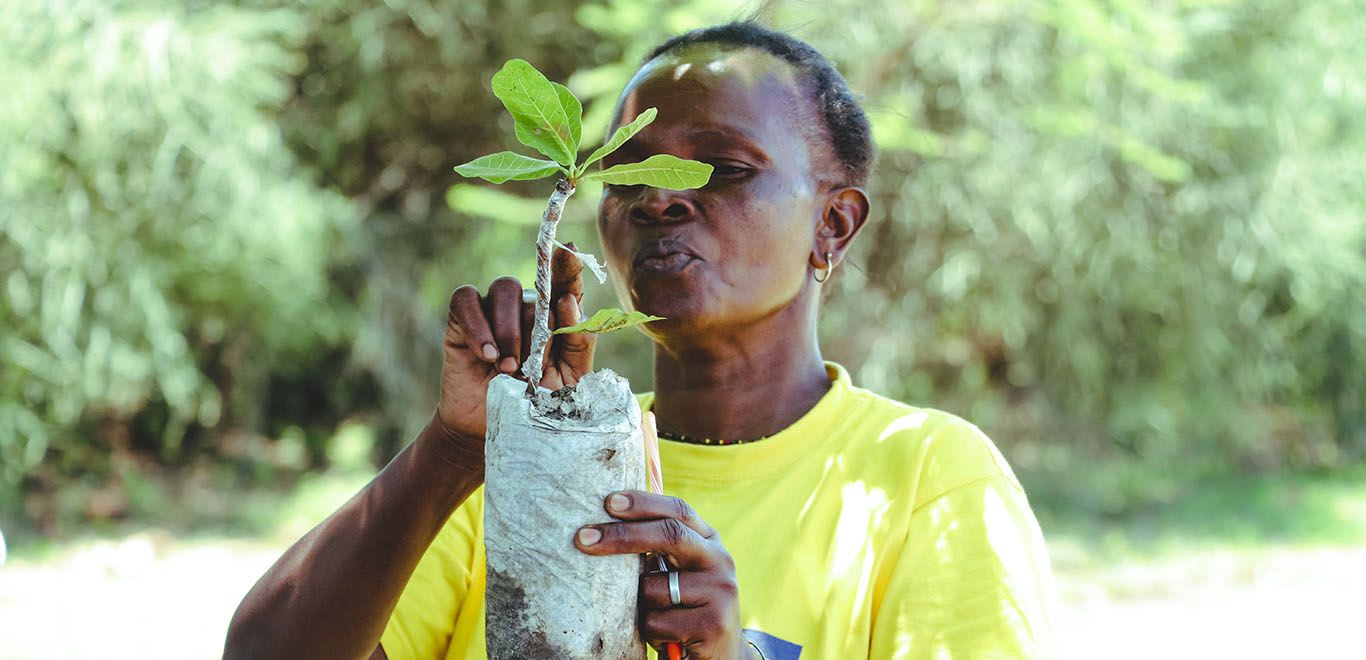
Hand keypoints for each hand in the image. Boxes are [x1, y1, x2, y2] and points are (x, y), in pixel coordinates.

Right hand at [437, 244, 594, 439]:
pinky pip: (467, 300)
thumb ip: (578, 343)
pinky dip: (477, 325)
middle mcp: (527, 308)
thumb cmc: (534, 403)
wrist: (488, 426)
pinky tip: (485, 354)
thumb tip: (569, 302)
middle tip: (526, 370)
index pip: (565, 285)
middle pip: (536, 293)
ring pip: (505, 290)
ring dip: (508, 329)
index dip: (568, 266)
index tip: (570, 251)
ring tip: (507, 367)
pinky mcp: (462, 319)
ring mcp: (493, 310)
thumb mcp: (568, 381)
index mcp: (556, 319)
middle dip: (535, 333)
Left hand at [575, 491, 748, 659]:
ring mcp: (720, 591)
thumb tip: (603, 526)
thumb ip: (656, 551)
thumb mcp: (675, 575)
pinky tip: (668, 637)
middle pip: (669, 535)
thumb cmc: (683, 611)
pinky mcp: (713, 623)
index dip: (644, 503)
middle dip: (622, 535)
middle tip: (583, 538)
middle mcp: (720, 560)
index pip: (677, 511)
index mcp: (708, 542)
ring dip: (639, 605)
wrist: (720, 657)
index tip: (609, 501)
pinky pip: (657, 622)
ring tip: (658, 618)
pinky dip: (650, 631)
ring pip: (653, 588)